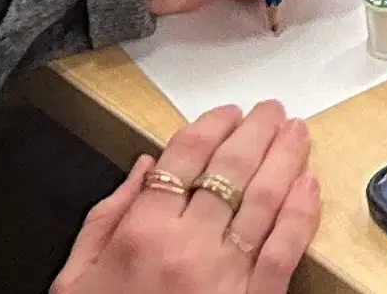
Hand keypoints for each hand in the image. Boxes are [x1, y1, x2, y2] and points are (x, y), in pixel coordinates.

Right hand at [55, 100, 317, 293]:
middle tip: (271, 110)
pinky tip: (309, 184)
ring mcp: (227, 275)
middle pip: (231, 171)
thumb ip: (107, 217)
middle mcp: (188, 247)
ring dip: (286, 159)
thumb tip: (143, 166)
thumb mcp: (76, 277)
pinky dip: (302, 212)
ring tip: (296, 132)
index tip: (228, 112)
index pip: (184, 159)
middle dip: (256, 132)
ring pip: (265, 200)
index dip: (210, 127)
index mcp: (141, 234)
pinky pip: (286, 249)